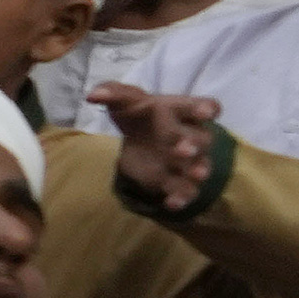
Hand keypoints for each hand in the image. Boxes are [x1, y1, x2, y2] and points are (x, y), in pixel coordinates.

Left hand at [95, 82, 226, 212]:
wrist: (140, 138)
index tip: (205, 111)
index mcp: (182, 110)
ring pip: (200, 166)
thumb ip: (113, 94)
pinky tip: (173, 203)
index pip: (203, 105)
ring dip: (198, 171)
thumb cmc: (139, 114)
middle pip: (202, 138)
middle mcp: (192, 135)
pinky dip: (181, 197)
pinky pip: (186, 190)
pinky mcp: (179, 180)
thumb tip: (92, 95)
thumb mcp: (125, 101)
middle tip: (184, 150)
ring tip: (196, 176)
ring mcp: (189, 160)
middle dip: (193, 144)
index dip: (206, 108)